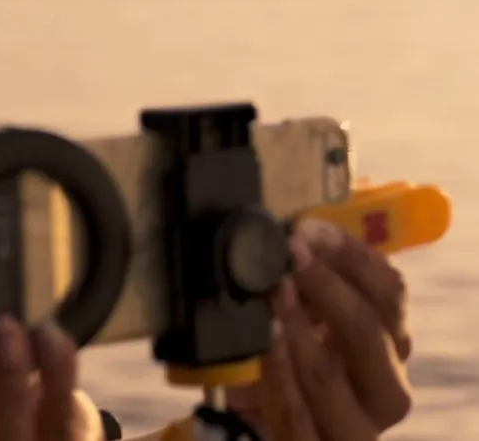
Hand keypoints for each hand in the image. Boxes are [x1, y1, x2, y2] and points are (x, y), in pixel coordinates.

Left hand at [229, 218, 412, 439]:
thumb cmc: (283, 360)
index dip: (350, 255)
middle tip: (289, 255)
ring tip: (271, 296)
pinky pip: (299, 419)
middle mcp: (383, 385)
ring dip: (298, 329)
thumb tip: (287, 226)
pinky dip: (278, 380)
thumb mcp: (301, 313)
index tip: (307, 228)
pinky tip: (263, 349)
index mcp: (389, 342)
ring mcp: (355, 425)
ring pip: (332, 375)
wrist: (257, 429)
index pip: (389, 291)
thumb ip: (304, 276)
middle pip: (369, 330)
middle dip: (327, 285)